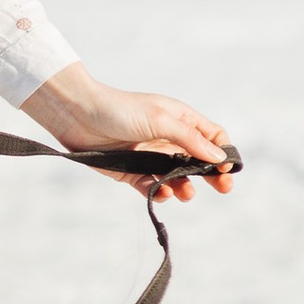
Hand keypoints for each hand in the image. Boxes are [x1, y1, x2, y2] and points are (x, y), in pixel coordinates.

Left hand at [22, 63, 236, 201]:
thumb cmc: (119, 110)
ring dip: (184, 187)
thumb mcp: (160, 120)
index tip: (226, 168)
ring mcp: (149, 156)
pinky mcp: (130, 171)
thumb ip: (190, 140)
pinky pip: (151, 186)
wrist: (77, 115)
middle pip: (198, 161)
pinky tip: (160, 192)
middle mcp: (167, 139)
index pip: (211, 137)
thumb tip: (219, 157)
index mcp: (179, 120)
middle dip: (211, 175)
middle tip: (223, 189)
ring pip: (176, 177)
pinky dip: (158, 192)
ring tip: (185, 193)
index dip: (222, 152)